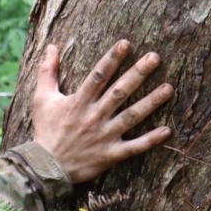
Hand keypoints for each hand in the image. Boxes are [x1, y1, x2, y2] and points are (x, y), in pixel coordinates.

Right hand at [31, 40, 173, 183]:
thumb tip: (51, 47)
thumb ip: (47, 72)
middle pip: (119, 92)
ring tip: (169, 88)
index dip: (112, 59)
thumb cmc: (45, 129)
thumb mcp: (42, 99)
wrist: (46, 167)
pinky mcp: (110, 154)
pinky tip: (167, 131)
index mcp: (78, 102)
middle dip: (138, 73)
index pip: (98, 76)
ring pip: (131, 116)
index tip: (126, 44)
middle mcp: (94, 116)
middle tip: (155, 57)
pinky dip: (150, 140)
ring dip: (151, 102)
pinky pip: (134, 147)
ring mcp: (104, 135)